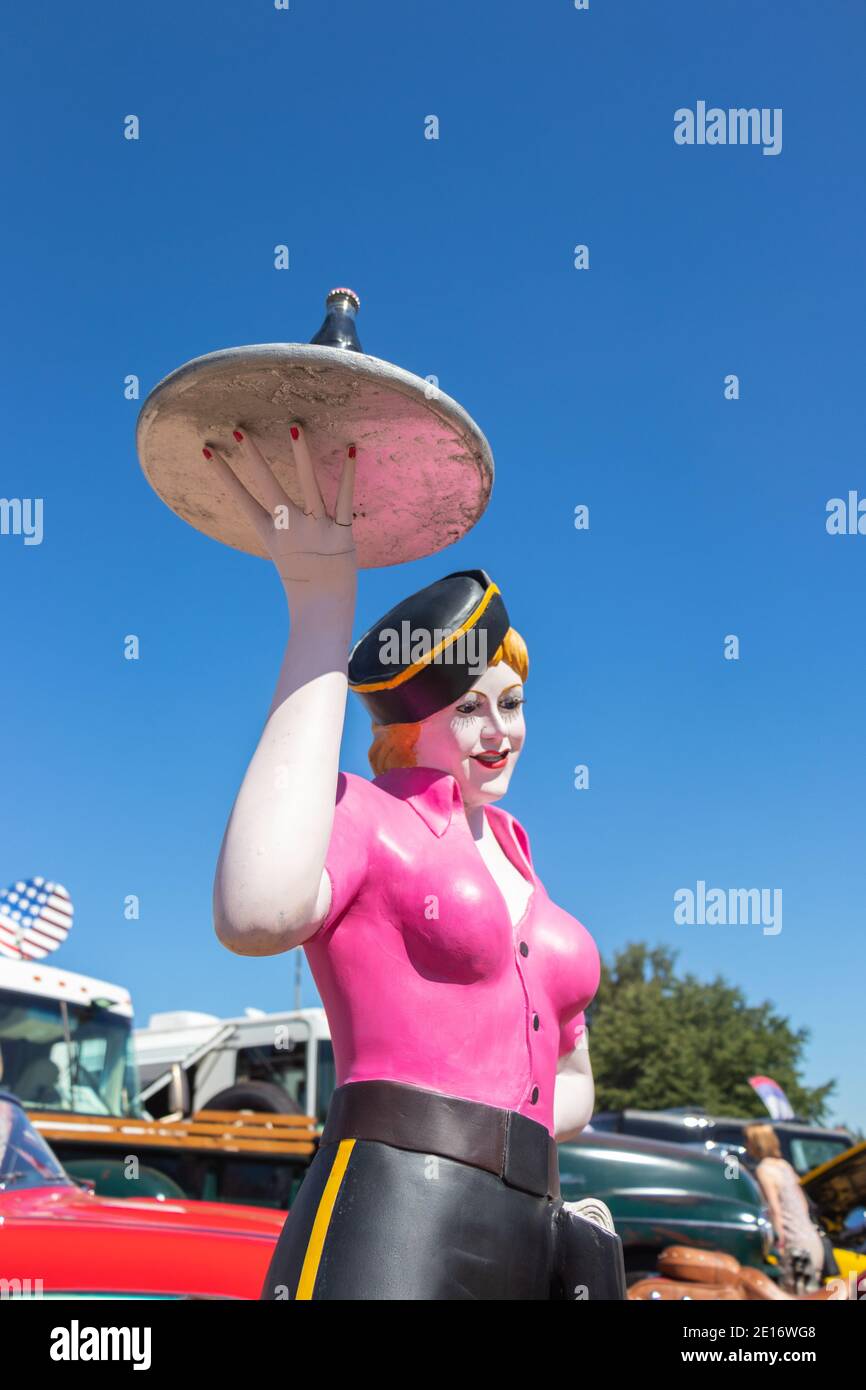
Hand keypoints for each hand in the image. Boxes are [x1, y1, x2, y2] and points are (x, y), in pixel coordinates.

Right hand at [202, 423, 356, 610]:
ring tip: (294, 428)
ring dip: (301, 456)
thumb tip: (277, 511)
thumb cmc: (306, 582)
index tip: (207, 453)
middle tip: (239, 429)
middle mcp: (291, 527)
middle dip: (253, 457)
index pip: (242, 499)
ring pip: (308, 485)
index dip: (224, 476)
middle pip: (269, 486)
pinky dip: (349, 476)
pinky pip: (345, 500)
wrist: (324, 609)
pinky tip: (352, 452)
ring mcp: (316, 528)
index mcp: (272, 533)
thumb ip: (283, 529)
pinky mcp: (341, 533)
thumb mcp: (286, 553)